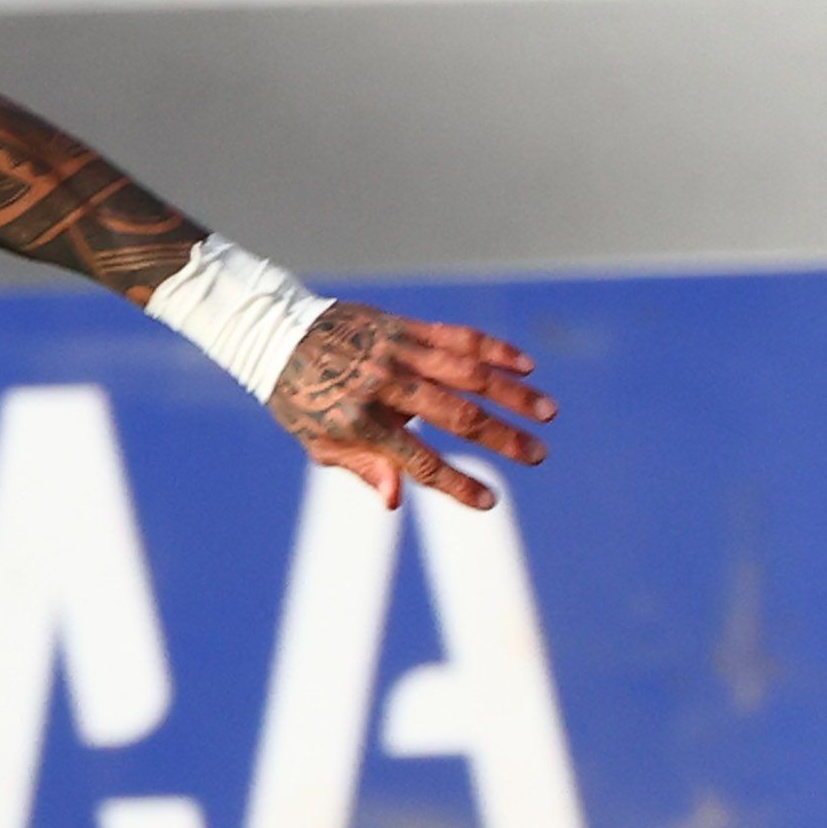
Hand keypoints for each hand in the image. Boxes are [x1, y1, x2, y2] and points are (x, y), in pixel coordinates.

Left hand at [273, 303, 556, 513]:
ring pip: (467, 372)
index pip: (419, 460)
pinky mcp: (405, 326)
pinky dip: (494, 350)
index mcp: (361, 421)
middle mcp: (385, 385)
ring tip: (548, 412)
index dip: (456, 483)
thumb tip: (397, 500)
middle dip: (502, 438)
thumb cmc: (300, 399)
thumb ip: (363, 467)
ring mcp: (398, 351)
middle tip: (539, 456)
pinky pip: (457, 336)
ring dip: (513, 393)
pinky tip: (527, 365)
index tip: (489, 501)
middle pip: (456, 415)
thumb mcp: (318, 444)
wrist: (277, 332)